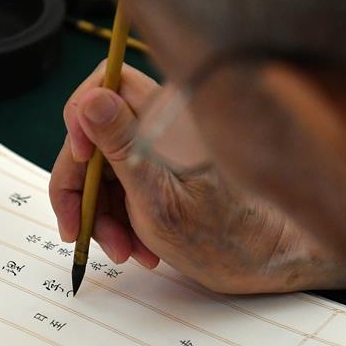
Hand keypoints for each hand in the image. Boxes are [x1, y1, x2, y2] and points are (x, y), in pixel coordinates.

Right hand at [49, 61, 345, 293]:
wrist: (265, 261)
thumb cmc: (222, 237)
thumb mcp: (158, 200)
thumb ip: (121, 148)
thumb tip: (91, 100)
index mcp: (169, 117)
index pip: (106, 85)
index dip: (81, 121)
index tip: (80, 163)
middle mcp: (166, 124)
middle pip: (98, 134)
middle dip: (84, 187)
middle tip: (84, 232)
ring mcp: (165, 147)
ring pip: (107, 165)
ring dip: (103, 211)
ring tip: (123, 251)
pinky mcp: (166, 169)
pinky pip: (125, 183)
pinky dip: (121, 216)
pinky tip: (137, 247)